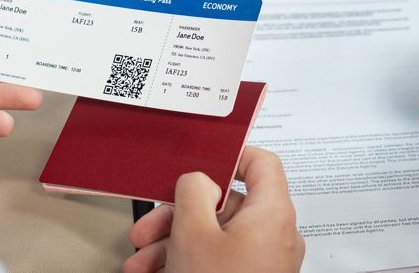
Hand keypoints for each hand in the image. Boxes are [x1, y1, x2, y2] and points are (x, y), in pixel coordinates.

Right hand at [124, 146, 304, 272]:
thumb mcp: (194, 233)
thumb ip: (193, 193)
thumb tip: (196, 179)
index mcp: (273, 212)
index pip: (261, 163)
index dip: (230, 156)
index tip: (202, 159)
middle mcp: (276, 235)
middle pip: (226, 206)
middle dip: (180, 214)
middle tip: (150, 225)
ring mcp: (265, 261)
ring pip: (216, 236)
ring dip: (174, 242)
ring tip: (142, 260)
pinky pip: (219, 259)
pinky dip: (189, 260)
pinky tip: (156, 272)